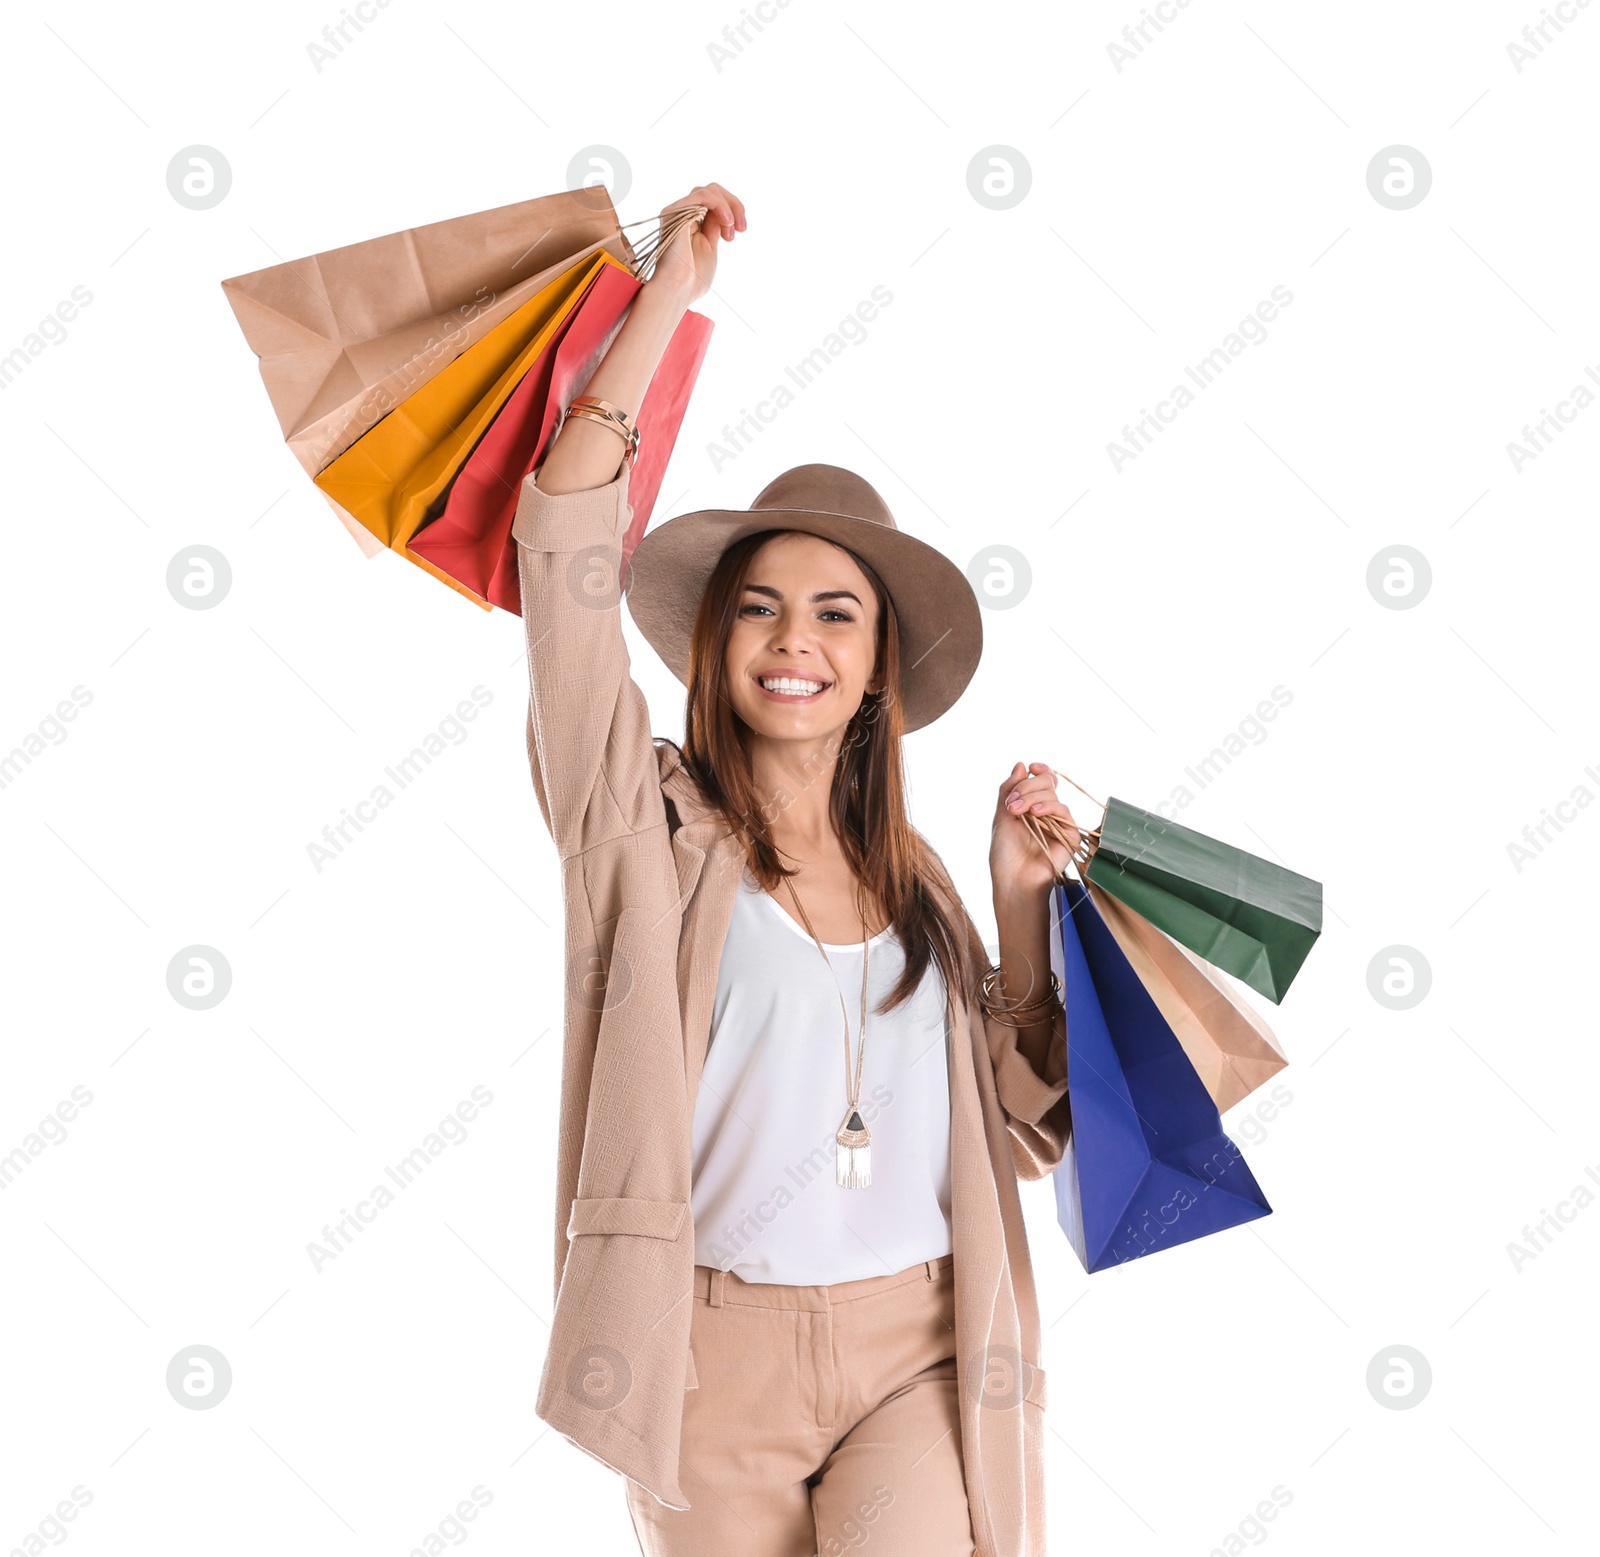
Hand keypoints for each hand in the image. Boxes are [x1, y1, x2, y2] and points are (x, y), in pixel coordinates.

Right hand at [648, 182, 745, 304]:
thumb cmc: (692, 281)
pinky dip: (719, 205)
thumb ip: (715, 229)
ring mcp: (678, 213)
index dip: (733, 210)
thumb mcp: (710, 249)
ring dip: (728, 206)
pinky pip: (701, 195)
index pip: (714, 203)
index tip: (740, 231)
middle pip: (713, 191)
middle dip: (734, 205)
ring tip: (732, 227)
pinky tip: (727, 221)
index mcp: (692, 225)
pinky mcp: (674, 212)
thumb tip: (724, 215)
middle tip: (741, 227)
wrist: (677, 290)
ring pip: (709, 190)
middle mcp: (683, 216)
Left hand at [989, 762, 1082, 899]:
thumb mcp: (1002, 816)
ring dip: (1032, 798)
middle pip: (1047, 782)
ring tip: (1016, 812)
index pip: (1043, 780)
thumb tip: (1021, 765)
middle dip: (1027, 788)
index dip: (1040, 770)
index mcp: (1033, 806)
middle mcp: (1048, 812)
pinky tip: (1036, 813)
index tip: (1031, 767)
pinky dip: (1049, 807)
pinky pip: (1063, 811)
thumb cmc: (1005, 854)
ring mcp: (1059, 823)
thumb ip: (1009, 790)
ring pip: (1052, 794)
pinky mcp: (1069, 835)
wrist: (1013, 879)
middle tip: (1011, 805)